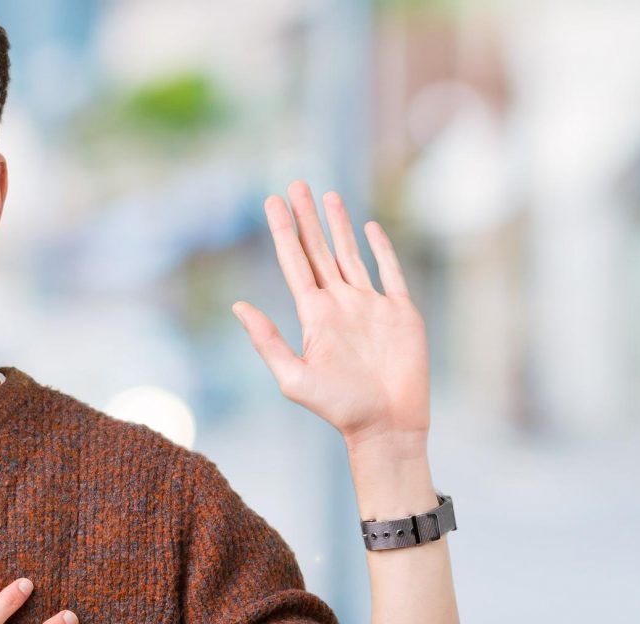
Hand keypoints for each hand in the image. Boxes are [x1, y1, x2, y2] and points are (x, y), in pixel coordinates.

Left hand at [232, 182, 430, 446]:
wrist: (387, 425)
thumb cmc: (339, 408)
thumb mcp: (294, 378)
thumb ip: (268, 341)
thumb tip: (239, 306)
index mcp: (314, 315)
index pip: (294, 262)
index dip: (283, 230)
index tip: (272, 201)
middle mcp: (339, 304)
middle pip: (319, 250)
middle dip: (306, 217)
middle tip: (295, 183)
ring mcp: (370, 305)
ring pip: (350, 254)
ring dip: (338, 225)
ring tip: (327, 195)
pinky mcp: (400, 312)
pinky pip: (390, 272)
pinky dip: (381, 248)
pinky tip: (369, 227)